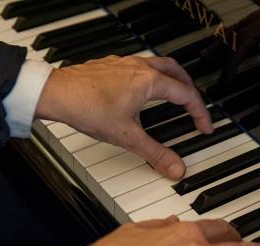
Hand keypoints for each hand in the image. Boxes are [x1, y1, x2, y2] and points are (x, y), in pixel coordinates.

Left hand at [35, 55, 212, 179]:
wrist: (55, 93)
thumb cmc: (87, 107)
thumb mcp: (127, 137)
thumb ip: (155, 154)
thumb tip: (176, 168)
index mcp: (150, 81)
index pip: (187, 95)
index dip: (200, 113)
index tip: (204, 127)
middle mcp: (139, 67)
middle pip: (177, 72)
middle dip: (190, 89)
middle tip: (194, 106)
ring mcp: (124, 64)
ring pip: (158, 65)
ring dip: (171, 79)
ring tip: (173, 94)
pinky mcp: (110, 66)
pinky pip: (139, 66)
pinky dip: (150, 77)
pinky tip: (140, 90)